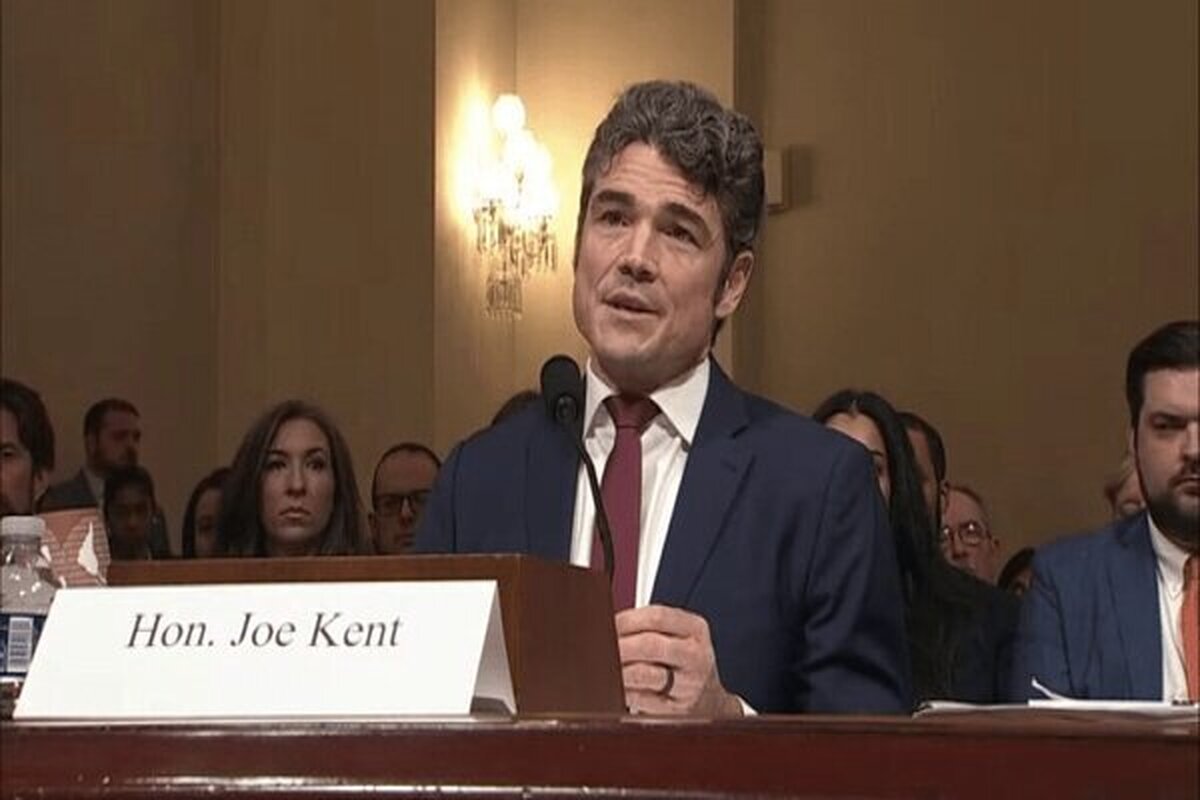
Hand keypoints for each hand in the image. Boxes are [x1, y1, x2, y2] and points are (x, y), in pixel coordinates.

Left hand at [615, 604, 742, 716]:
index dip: (626, 619)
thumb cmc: (684, 662)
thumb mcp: (679, 635)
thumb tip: (609, 625)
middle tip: (599, 648)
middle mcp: (695, 657)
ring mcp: (687, 686)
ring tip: (605, 667)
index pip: (657, 616)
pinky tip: (615, 685)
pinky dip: (622, 690)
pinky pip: (639, 698)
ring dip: (618, 669)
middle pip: (650, 644)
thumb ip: (650, 625)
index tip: (608, 625)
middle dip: (619, 645)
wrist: (709, 701)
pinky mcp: (673, 710)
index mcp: (695, 630)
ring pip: (643, 673)